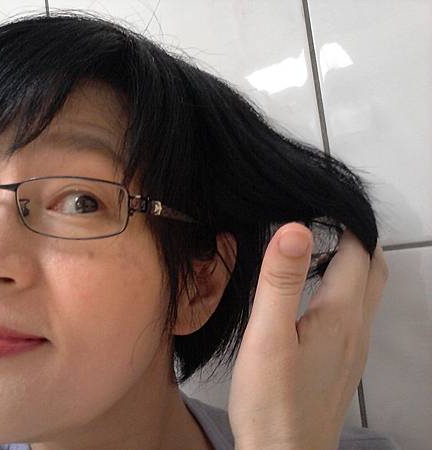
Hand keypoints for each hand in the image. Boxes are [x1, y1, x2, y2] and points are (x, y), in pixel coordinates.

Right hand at [227, 222, 388, 449]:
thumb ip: (280, 281)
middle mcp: (357, 329)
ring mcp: (353, 350)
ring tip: (315, 252)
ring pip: (367, 294)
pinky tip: (313, 301)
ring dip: (352, 265)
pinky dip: (344, 291)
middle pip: (374, 271)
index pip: (356, 253)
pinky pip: (354, 315)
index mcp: (341, 315)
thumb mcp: (268, 336)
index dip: (343, 223)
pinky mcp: (343, 365)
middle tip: (324, 222)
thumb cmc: (271, 398)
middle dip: (358, 240)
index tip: (317, 204)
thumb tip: (295, 226)